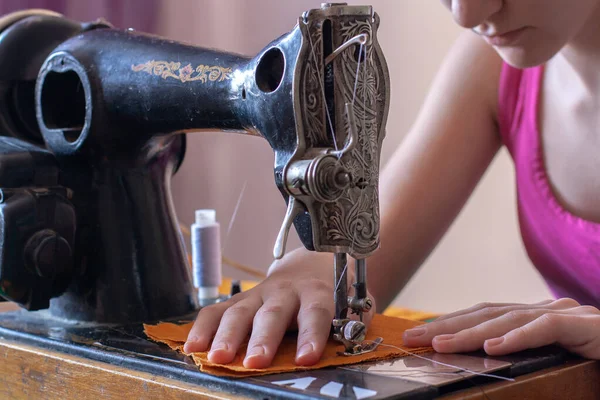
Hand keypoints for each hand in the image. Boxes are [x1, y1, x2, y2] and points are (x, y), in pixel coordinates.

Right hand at [183, 248, 375, 368]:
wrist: (314, 263)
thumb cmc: (334, 292)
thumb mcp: (352, 305)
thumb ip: (349, 325)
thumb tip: (346, 345)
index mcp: (317, 291)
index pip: (315, 312)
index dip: (311, 334)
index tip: (305, 358)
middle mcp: (286, 290)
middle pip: (272, 313)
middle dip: (262, 338)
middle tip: (254, 361)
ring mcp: (259, 293)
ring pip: (240, 311)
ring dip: (227, 335)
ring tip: (216, 358)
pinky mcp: (240, 298)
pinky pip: (217, 310)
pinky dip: (202, 327)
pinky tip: (193, 346)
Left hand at [402, 298, 599, 358]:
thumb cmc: (595, 360)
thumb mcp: (549, 360)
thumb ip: (521, 357)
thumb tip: (483, 360)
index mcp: (534, 317)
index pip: (483, 317)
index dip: (450, 324)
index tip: (419, 336)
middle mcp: (545, 310)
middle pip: (486, 314)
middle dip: (447, 326)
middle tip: (413, 338)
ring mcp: (565, 314)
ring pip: (508, 320)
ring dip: (471, 333)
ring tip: (440, 345)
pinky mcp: (584, 326)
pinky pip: (545, 329)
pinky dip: (518, 338)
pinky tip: (493, 349)